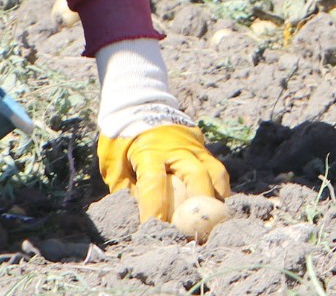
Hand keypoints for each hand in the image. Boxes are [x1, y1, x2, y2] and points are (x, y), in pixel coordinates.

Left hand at [98, 125, 229, 222]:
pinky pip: (217, 170)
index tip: (154, 230)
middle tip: (197, 230)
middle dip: (199, 205)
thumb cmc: (123, 140)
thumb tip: (140, 217)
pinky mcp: (203, 147)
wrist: (140, 105)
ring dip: (218, 198)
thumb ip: (127, 190)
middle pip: (197, 176)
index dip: (155, 209)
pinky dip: (220, 189)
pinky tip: (219, 207)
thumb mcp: (115, 164)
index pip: (155, 184)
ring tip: (217, 220)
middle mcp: (177, 148)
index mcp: (150, 152)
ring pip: (215, 172)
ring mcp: (194, 146)